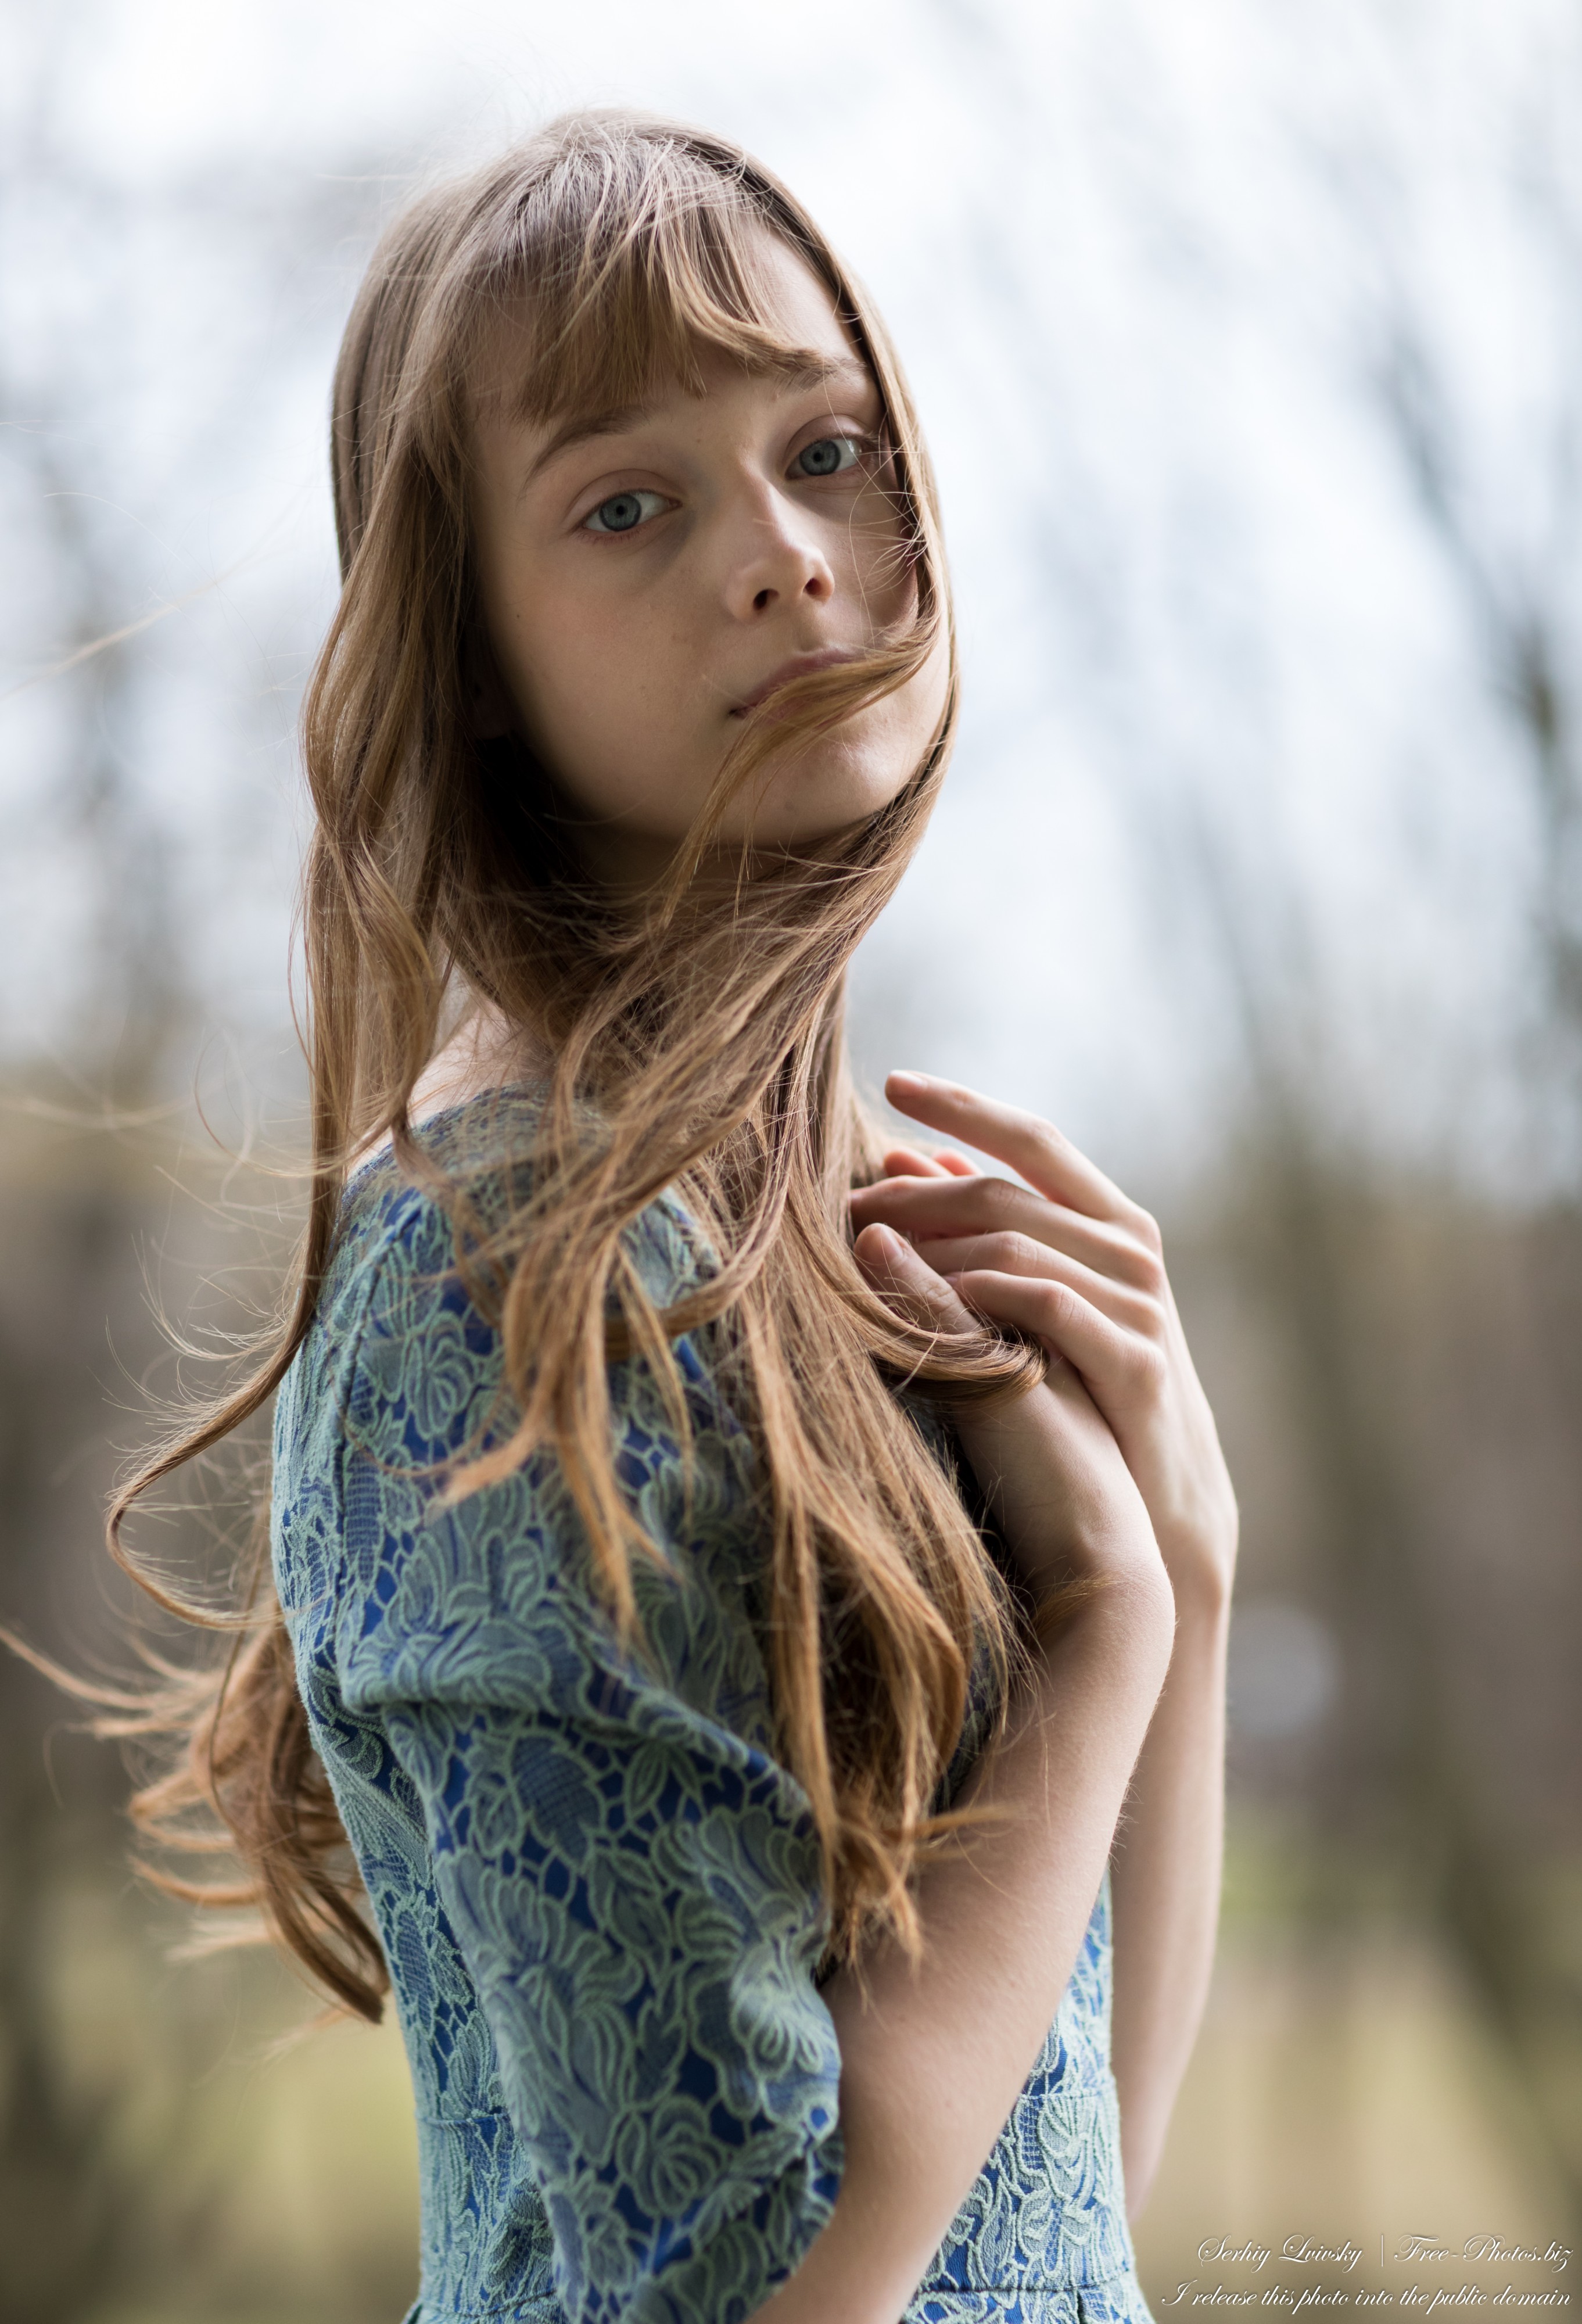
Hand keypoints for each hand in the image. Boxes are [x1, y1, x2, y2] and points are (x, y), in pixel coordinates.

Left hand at [850, 1073, 1237, 1611]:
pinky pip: (1045, 1307)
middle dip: (914, 1195)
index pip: (1033, 1137)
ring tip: (863, 1257)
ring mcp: (1140, 1306)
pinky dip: (982, 1295)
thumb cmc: (1085, 1392)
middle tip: (841, 1203)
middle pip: (1006, 1192)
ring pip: (1015, 1245)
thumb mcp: (1037, 1300)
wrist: (1157, 1505)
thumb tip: (907, 1157)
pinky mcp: (1134, 1363)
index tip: (893, 1081)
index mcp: (1112, 1221)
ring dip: (930, 1247)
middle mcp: (1132, 1250)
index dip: (965, 1105)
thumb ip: (986, 1228)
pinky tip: (931, 1300)